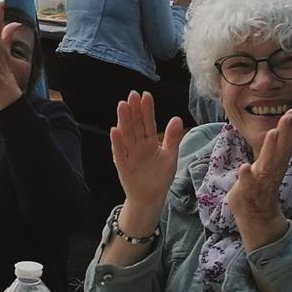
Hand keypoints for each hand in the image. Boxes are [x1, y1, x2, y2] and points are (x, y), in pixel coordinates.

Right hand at [108, 91, 182, 222]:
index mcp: (150, 141)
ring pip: (126, 134)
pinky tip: (114, 130)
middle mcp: (138, 144)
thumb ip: (172, 138)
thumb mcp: (170, 156)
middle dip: (134, 110)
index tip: (146, 95)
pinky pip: (119, 151)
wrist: (150, 197)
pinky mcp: (122, 163)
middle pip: (136, 125)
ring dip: (123, 120)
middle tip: (132, 94)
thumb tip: (177, 118)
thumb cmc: (160, 176)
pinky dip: (117, 141)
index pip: (148, 122)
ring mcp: (129, 153)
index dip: (147, 109)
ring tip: (122, 105)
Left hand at [224, 108, 291, 249]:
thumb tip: (275, 132)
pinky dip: (246, 176)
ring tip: (272, 133)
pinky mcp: (249, 194)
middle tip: (290, 115)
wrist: (258, 219)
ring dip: (270, 149)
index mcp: (274, 165)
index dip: (288, 129)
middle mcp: (271, 172)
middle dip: (285, 132)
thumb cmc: (258, 190)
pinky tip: (244, 167)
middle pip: (280, 150)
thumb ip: (270, 152)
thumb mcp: (265, 168)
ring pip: (267, 165)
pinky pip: (249, 185)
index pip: (284, 144)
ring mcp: (261, 183)